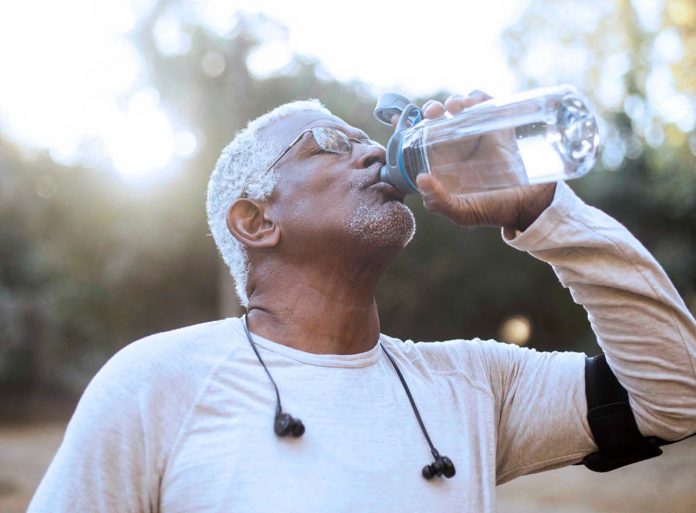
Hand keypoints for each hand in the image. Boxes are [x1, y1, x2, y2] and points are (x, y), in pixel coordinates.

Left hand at [401, 91, 556, 230]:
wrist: (531, 204)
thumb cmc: (495, 209)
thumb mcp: (463, 213)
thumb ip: (440, 202)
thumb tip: (421, 178)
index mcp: (444, 163)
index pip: (421, 140)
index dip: (409, 125)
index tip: (398, 118)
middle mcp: (459, 146)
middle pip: (439, 118)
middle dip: (432, 109)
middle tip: (433, 112)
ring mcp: (479, 134)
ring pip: (461, 108)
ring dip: (454, 101)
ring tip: (455, 107)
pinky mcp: (499, 126)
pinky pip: (487, 103)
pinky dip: (478, 97)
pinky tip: (474, 103)